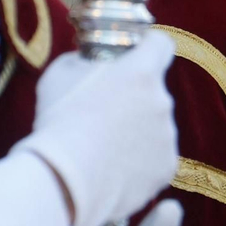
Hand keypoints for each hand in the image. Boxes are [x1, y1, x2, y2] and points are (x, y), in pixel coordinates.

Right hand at [14, 31, 177, 225]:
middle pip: (154, 91)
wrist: (62, 181)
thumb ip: (83, 62)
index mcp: (141, 72)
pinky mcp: (165, 168)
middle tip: (103, 112)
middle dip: (134, 97)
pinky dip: (139, 161)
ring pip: (155, 126)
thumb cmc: (58, 122)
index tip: (135, 55)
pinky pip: (155, 157)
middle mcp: (162, 102)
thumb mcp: (60, 74)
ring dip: (136, 130)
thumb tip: (88, 63)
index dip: (148, 46)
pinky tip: (112, 168)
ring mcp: (167, 137)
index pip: (161, 44)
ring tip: (102, 147)